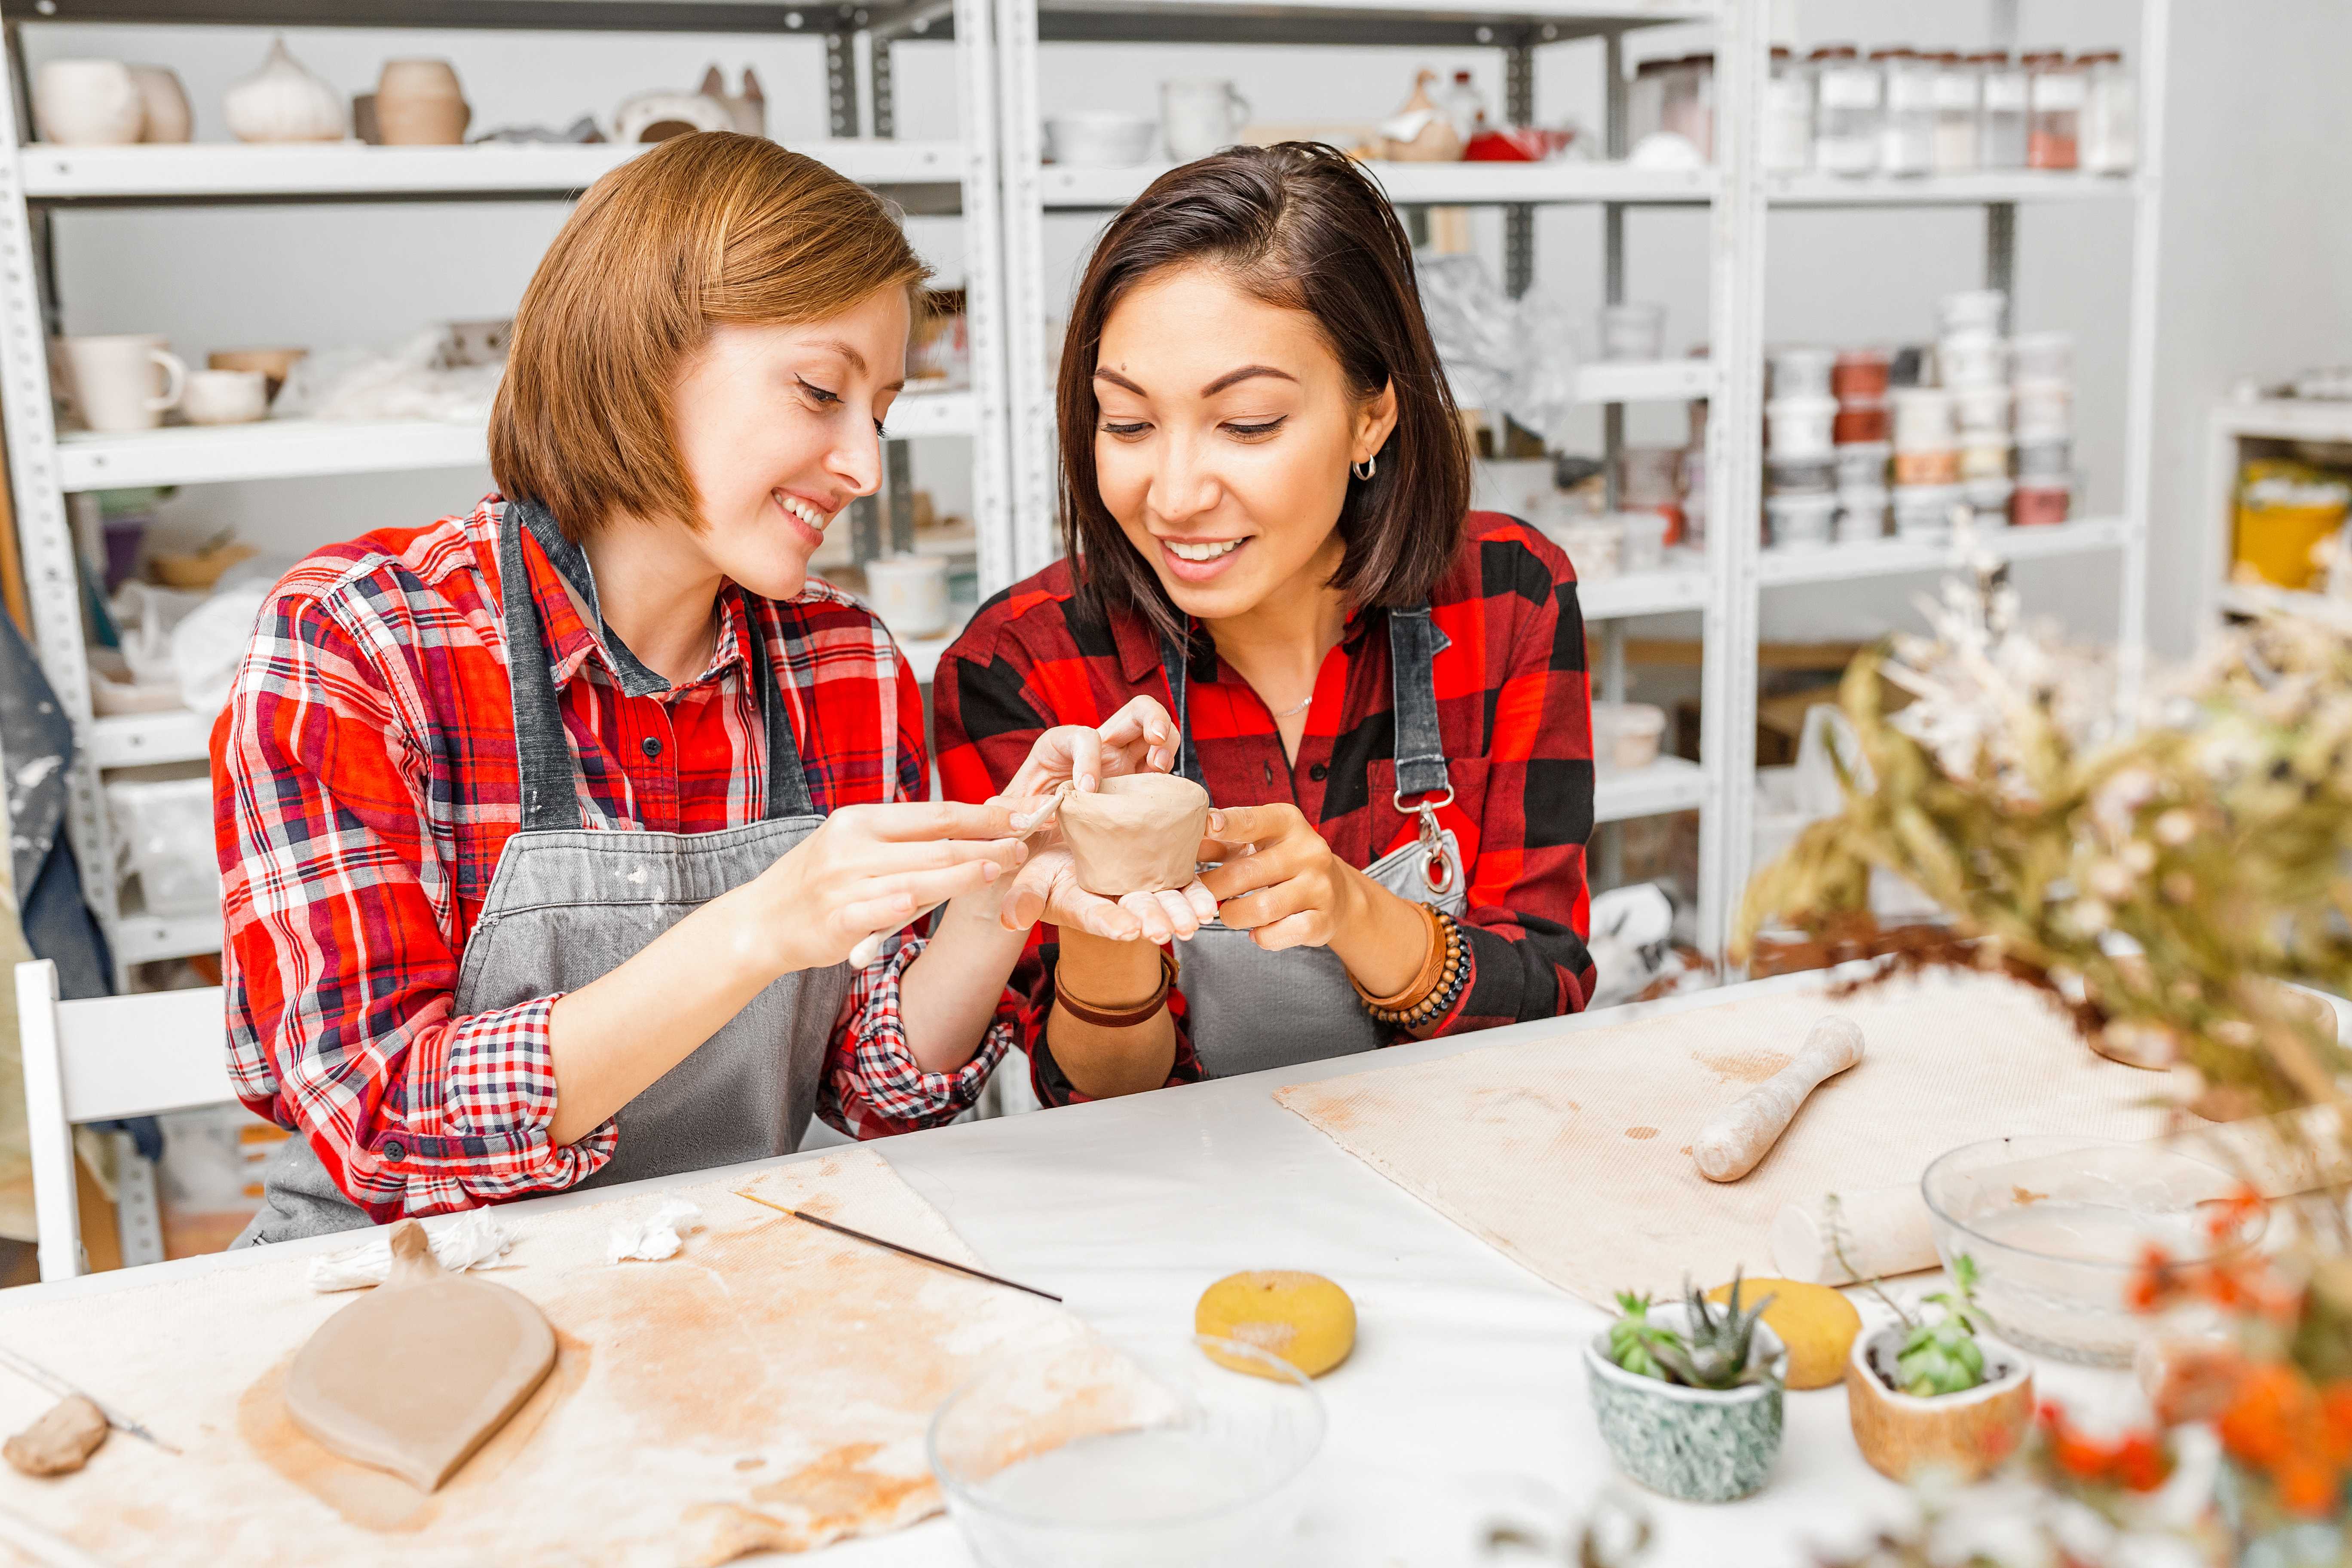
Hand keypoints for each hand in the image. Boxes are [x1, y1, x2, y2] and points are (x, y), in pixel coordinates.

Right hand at [740, 800, 1025, 975]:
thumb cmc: (818, 880)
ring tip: (999, 869)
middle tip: (1023, 845)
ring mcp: (843, 885)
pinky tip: (922, 902)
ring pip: (916, 878)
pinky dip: (898, 906)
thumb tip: (965, 829)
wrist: (761, 920)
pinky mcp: (835, 921)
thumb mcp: (852, 845)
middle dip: (985, 845)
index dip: (981, 816)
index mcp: (859, 822)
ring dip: (962, 875)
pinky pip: (874, 912)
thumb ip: (901, 838)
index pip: (933, 814)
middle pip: (934, 845)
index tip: (1019, 816)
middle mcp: (851, 848)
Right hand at [998, 844, 1217, 943]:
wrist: (1075, 843)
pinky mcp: (1162, 872)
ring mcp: (1142, 890)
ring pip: (1165, 901)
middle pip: (1136, 912)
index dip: (1111, 924)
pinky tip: (1210, 905)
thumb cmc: (1049, 867)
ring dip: (1180, 912)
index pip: (1096, 917)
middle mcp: (1117, 903)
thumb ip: (1023, 898)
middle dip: (1152, 921)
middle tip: (1163, 931)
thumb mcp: (1030, 879)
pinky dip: (1197, 894)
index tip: (1127, 931)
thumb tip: (1010, 920)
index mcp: (1083, 906)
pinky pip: (1183, 884)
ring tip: (1196, 920)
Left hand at [1000, 696, 1178, 806]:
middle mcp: (1098, 745)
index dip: (1088, 759)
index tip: (1087, 791)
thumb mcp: (1008, 812)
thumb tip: (1048, 810)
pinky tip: (1160, 792)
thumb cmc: (1023, 817)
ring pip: (1158, 732)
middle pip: (1137, 711)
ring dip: (1167, 744)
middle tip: (1156, 740)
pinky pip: (1163, 766)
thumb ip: (1016, 810)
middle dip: (1152, 719)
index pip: (1084, 737)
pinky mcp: (1139, 780)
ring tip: (1159, 769)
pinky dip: (1169, 774)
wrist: (1038, 836)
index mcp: (1061, 745)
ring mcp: (1124, 761)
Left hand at [1196, 804, 1364, 951]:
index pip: (1253, 821)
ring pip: (1262, 908)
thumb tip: (1182, 844)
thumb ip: (1221, 842)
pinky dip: (1261, 937)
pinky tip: (1255, 932)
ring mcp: (1320, 885)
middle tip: (1194, 897)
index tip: (1205, 826)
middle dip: (1213, 888)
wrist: (1336, 893)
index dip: (1228, 824)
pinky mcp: (1323, 919)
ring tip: (1227, 914)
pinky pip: (1280, 934)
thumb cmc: (1281, 863)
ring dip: (1233, 916)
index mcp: (1288, 823)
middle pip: (1246, 873)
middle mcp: (1309, 850)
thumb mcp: (1255, 844)